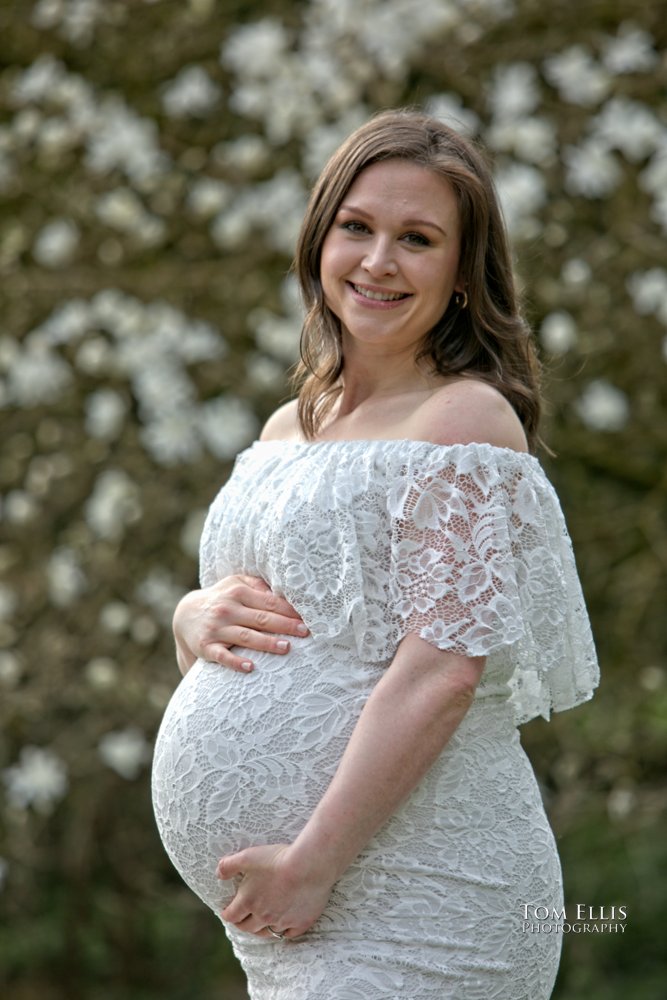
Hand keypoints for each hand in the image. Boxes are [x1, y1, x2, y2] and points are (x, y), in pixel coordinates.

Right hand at [173, 575, 308, 674]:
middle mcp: (227, 609)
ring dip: (267, 643)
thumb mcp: (235, 583)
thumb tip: (283, 591)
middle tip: (305, 632)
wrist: (185, 615)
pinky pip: (222, 656)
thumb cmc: (221, 598)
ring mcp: (216, 628)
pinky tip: (250, 667)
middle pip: (261, 619)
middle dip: (285, 626)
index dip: (289, 610)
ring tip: (286, 648)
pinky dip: (236, 662)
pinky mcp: (206, 646)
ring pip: (246, 637)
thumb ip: (257, 584)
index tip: (308, 617)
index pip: (269, 602)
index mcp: (238, 592)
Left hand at [217, 843, 334, 939]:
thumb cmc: (277, 859)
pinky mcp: (301, 923)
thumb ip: (229, 865)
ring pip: (267, 933)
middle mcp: (263, 916)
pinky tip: (284, 926)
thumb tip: (218, 874)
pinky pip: (288, 934)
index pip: (231, 916)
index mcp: (248, 902)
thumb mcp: (248, 857)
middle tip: (243, 919)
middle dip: (242, 924)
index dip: (227, 913)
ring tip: (262, 923)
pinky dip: (284, 932)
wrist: (308, 865)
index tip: (227, 911)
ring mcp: (282, 922)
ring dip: (261, 929)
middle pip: (247, 928)